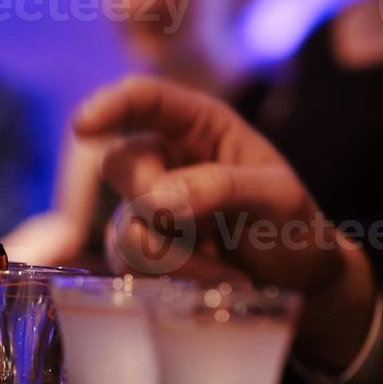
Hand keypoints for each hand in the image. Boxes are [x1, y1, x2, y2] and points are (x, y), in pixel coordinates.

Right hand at [73, 75, 376, 372]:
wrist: (298, 284)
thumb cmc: (293, 226)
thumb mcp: (277, 199)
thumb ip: (221, 188)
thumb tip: (157, 201)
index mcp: (198, 126)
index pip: (143, 99)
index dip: (109, 105)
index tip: (84, 127)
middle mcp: (165, 160)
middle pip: (120, 165)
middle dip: (153, 202)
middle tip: (196, 226)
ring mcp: (148, 208)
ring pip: (126, 228)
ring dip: (176, 258)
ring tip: (231, 273)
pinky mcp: (141, 252)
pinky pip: (132, 266)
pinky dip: (176, 280)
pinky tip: (217, 283)